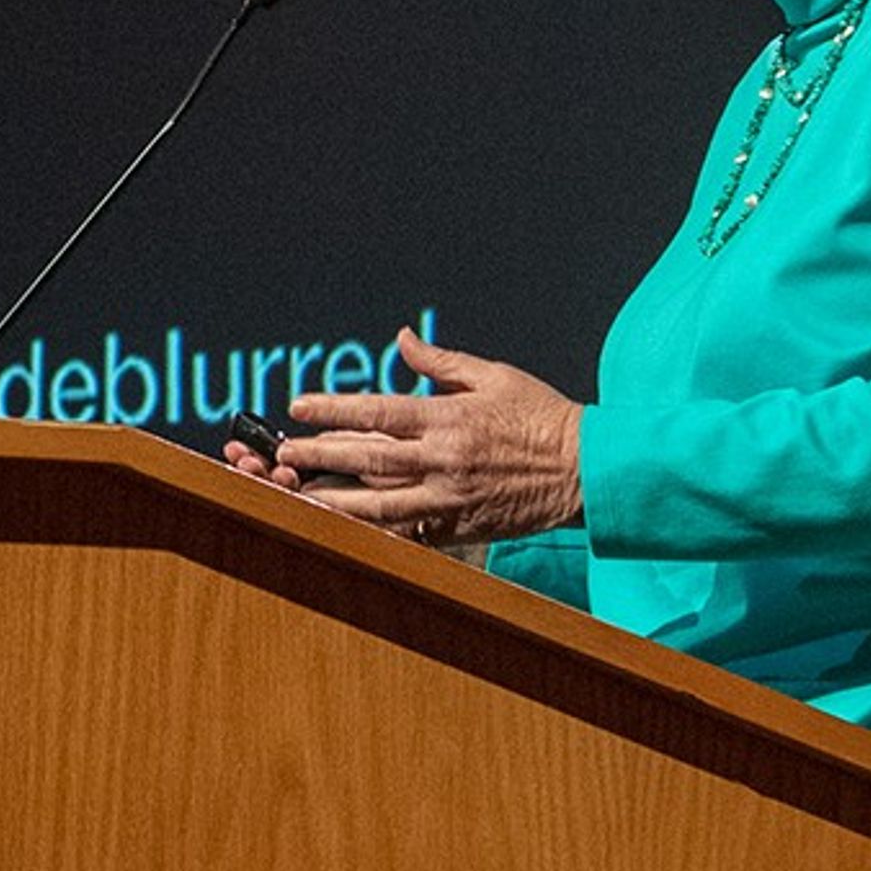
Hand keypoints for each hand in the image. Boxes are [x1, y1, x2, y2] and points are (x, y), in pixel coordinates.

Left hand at [274, 327, 583, 548]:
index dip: (333, 409)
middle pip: (368, 459)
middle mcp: (444, 460)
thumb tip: (402, 339)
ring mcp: (451, 497)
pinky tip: (346, 528)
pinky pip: (410, 532)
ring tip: (298, 494)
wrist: (589, 470)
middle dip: (319, 454)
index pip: (378, 413)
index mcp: (448, 418)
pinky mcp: (461, 526)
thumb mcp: (493, 375)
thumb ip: (440, 362)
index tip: (297, 406)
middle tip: (281, 452)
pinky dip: (376, 530)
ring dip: (335, 499)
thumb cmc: (541, 415)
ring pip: (381, 503)